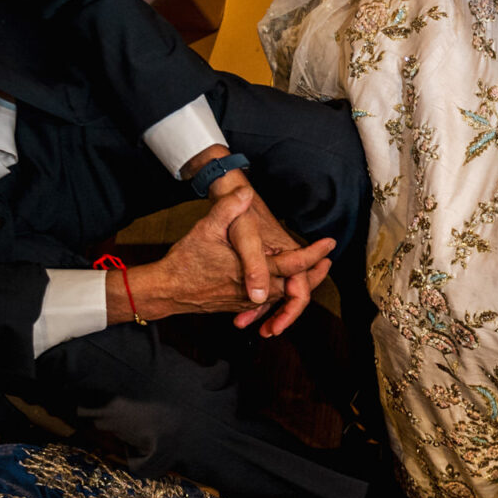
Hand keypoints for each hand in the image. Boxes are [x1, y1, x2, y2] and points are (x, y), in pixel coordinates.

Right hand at [122, 189, 334, 325]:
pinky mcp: (241, 305)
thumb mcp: (206, 228)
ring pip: (284, 295)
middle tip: (327, 261)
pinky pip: (268, 302)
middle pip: (297, 287)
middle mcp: (257, 291)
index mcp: (254, 271)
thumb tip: (244, 192)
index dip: (315, 254)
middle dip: (315, 274)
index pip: (295, 265)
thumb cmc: (186, 260)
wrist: (168, 289)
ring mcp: (250, 301)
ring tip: (312, 271)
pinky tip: (283, 285)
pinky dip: (282, 293)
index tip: (329, 244)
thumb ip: (228, 209)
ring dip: (300, 284)